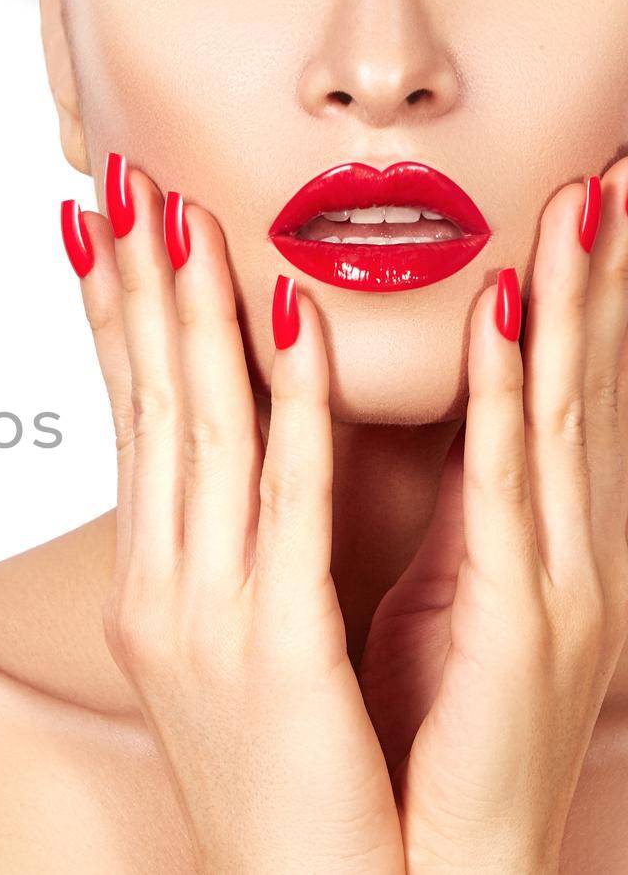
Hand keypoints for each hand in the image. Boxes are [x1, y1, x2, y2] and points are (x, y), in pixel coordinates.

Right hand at [71, 156, 402, 872]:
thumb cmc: (280, 786)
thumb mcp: (231, 659)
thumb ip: (220, 565)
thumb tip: (216, 491)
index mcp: (151, 590)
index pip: (130, 428)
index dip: (111, 325)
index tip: (99, 238)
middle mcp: (159, 590)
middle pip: (148, 411)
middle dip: (136, 289)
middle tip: (122, 187)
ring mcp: (204, 615)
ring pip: (201, 433)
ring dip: (194, 314)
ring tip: (184, 217)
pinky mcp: (274, 643)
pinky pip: (285, 497)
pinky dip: (290, 401)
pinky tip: (289, 322)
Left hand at [361, 165, 627, 871]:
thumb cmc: (401, 750)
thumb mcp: (394, 615)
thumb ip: (398, 534)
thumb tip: (328, 460)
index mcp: (501, 552)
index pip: (518, 400)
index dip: (537, 304)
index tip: (536, 214)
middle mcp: (535, 554)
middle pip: (556, 387)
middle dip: (576, 279)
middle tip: (594, 173)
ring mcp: (544, 584)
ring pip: (552, 413)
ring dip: (562, 302)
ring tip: (573, 205)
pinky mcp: (525, 622)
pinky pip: (508, 489)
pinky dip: (511, 398)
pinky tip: (510, 321)